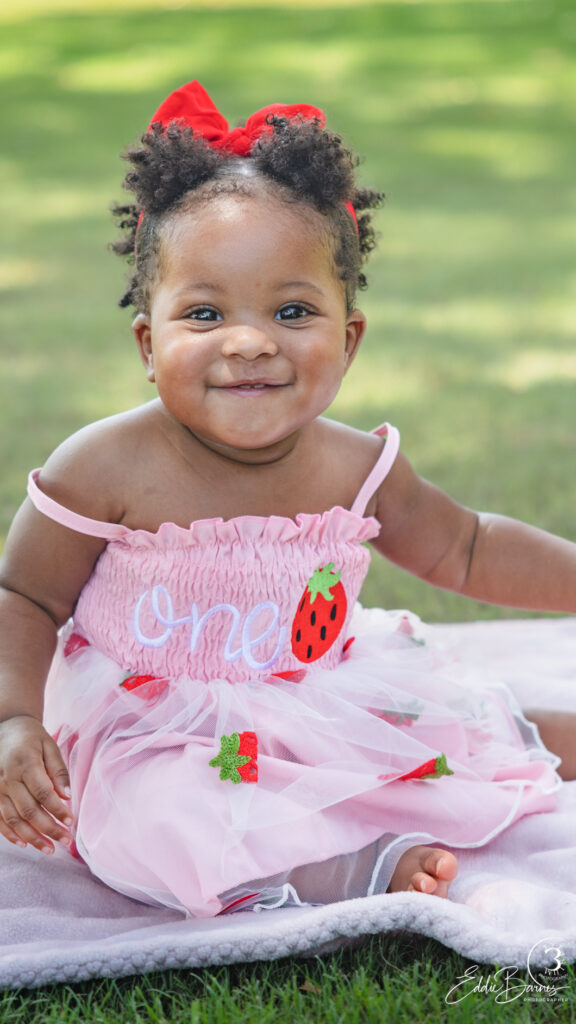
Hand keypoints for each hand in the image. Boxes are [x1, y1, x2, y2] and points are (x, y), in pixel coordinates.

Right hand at [0, 715, 73, 853]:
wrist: (5, 729)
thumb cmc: (31, 738)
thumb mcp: (49, 745)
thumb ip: (59, 770)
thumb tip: (67, 796)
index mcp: (25, 763)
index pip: (44, 793)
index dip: (57, 810)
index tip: (71, 822)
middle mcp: (8, 779)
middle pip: (29, 810)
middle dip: (49, 828)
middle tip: (65, 840)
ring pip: (14, 819)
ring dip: (32, 837)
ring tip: (49, 849)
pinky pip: (0, 819)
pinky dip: (11, 834)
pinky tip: (25, 843)